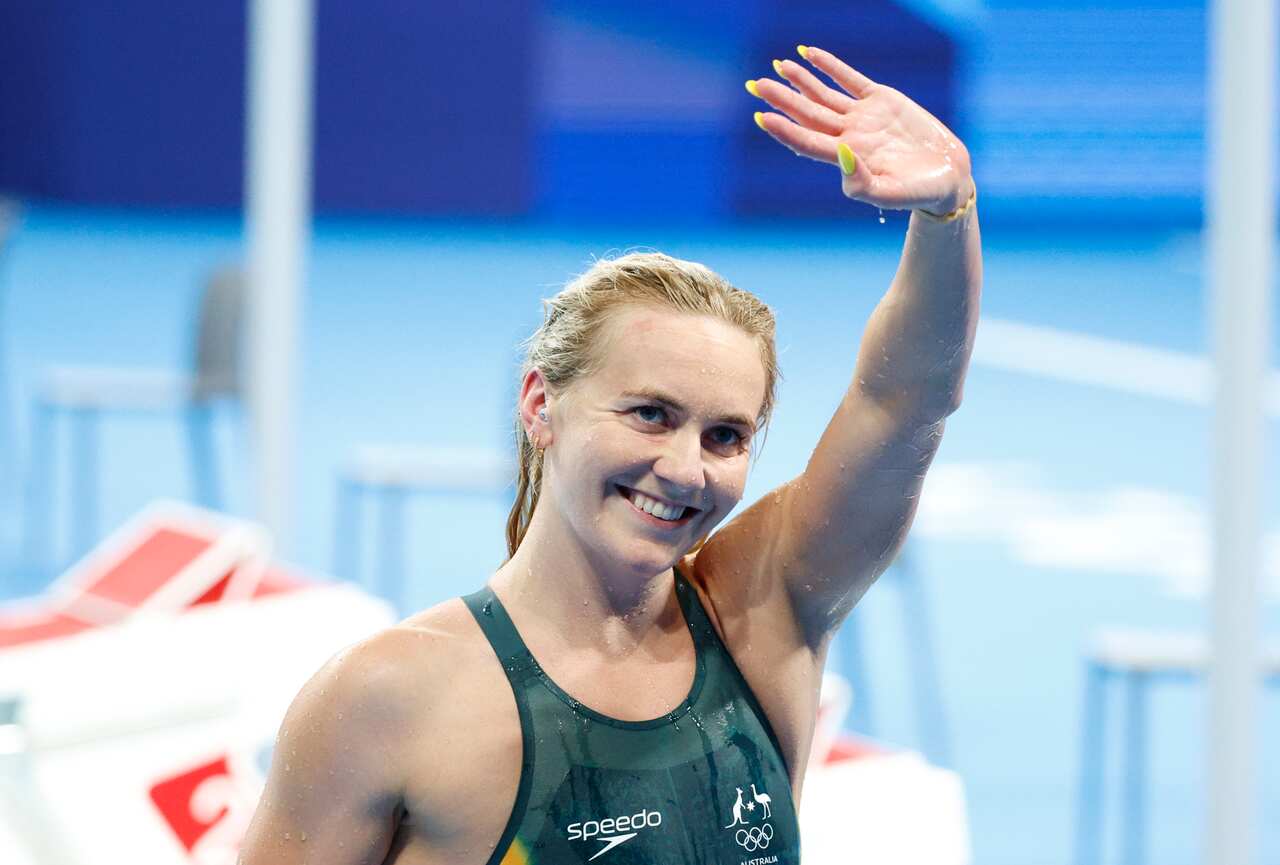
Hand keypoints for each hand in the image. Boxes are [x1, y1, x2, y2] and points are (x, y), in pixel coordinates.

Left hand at [750, 46, 972, 215]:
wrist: (948, 177)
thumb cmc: (918, 193)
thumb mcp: (891, 194)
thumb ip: (862, 182)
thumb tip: (840, 153)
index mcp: (845, 159)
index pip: (806, 142)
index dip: (783, 130)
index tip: (760, 116)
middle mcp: (848, 136)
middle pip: (807, 115)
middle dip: (782, 99)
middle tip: (755, 84)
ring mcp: (862, 117)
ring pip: (824, 95)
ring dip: (801, 81)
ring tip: (777, 66)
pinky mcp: (881, 100)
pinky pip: (849, 79)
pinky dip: (830, 66)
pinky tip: (808, 54)